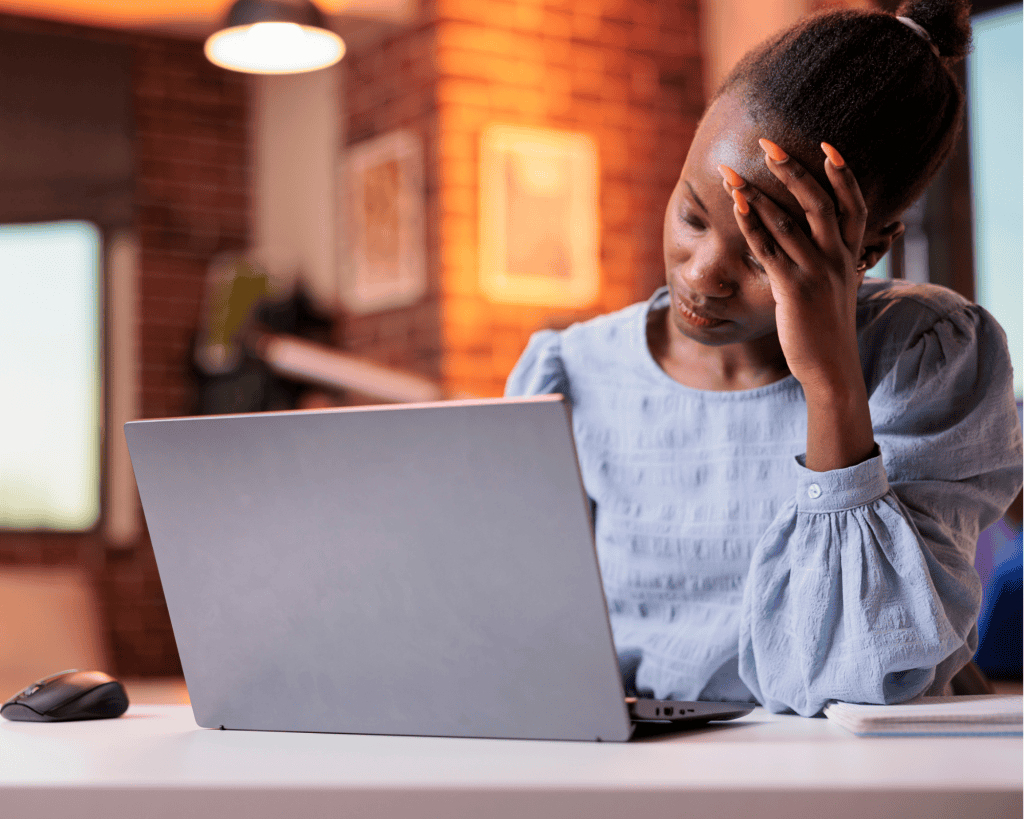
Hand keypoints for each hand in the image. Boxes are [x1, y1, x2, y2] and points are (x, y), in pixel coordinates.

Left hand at [719, 141, 874, 470]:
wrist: (832, 370)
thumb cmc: (828, 330)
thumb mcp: (837, 290)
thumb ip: (834, 263)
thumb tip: (824, 245)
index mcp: (850, 256)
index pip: (853, 204)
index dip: (842, 174)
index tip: (828, 145)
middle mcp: (837, 259)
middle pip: (819, 202)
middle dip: (793, 170)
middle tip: (768, 143)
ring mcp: (817, 273)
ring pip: (787, 222)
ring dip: (757, 193)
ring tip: (732, 172)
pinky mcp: (794, 291)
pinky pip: (769, 250)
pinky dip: (751, 225)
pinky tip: (735, 207)